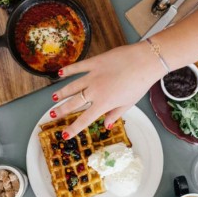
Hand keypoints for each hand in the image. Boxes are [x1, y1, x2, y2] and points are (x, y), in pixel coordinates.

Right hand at [51, 42, 165, 137]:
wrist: (144, 62)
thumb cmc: (140, 84)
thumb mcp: (129, 104)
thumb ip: (115, 114)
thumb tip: (106, 125)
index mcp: (104, 104)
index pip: (84, 119)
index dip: (73, 128)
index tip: (65, 135)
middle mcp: (95, 91)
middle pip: (73, 103)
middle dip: (61, 110)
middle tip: (53, 115)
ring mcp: (93, 76)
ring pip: (72, 86)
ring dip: (61, 93)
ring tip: (53, 98)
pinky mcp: (95, 62)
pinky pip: (78, 67)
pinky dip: (68, 70)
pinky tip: (60, 73)